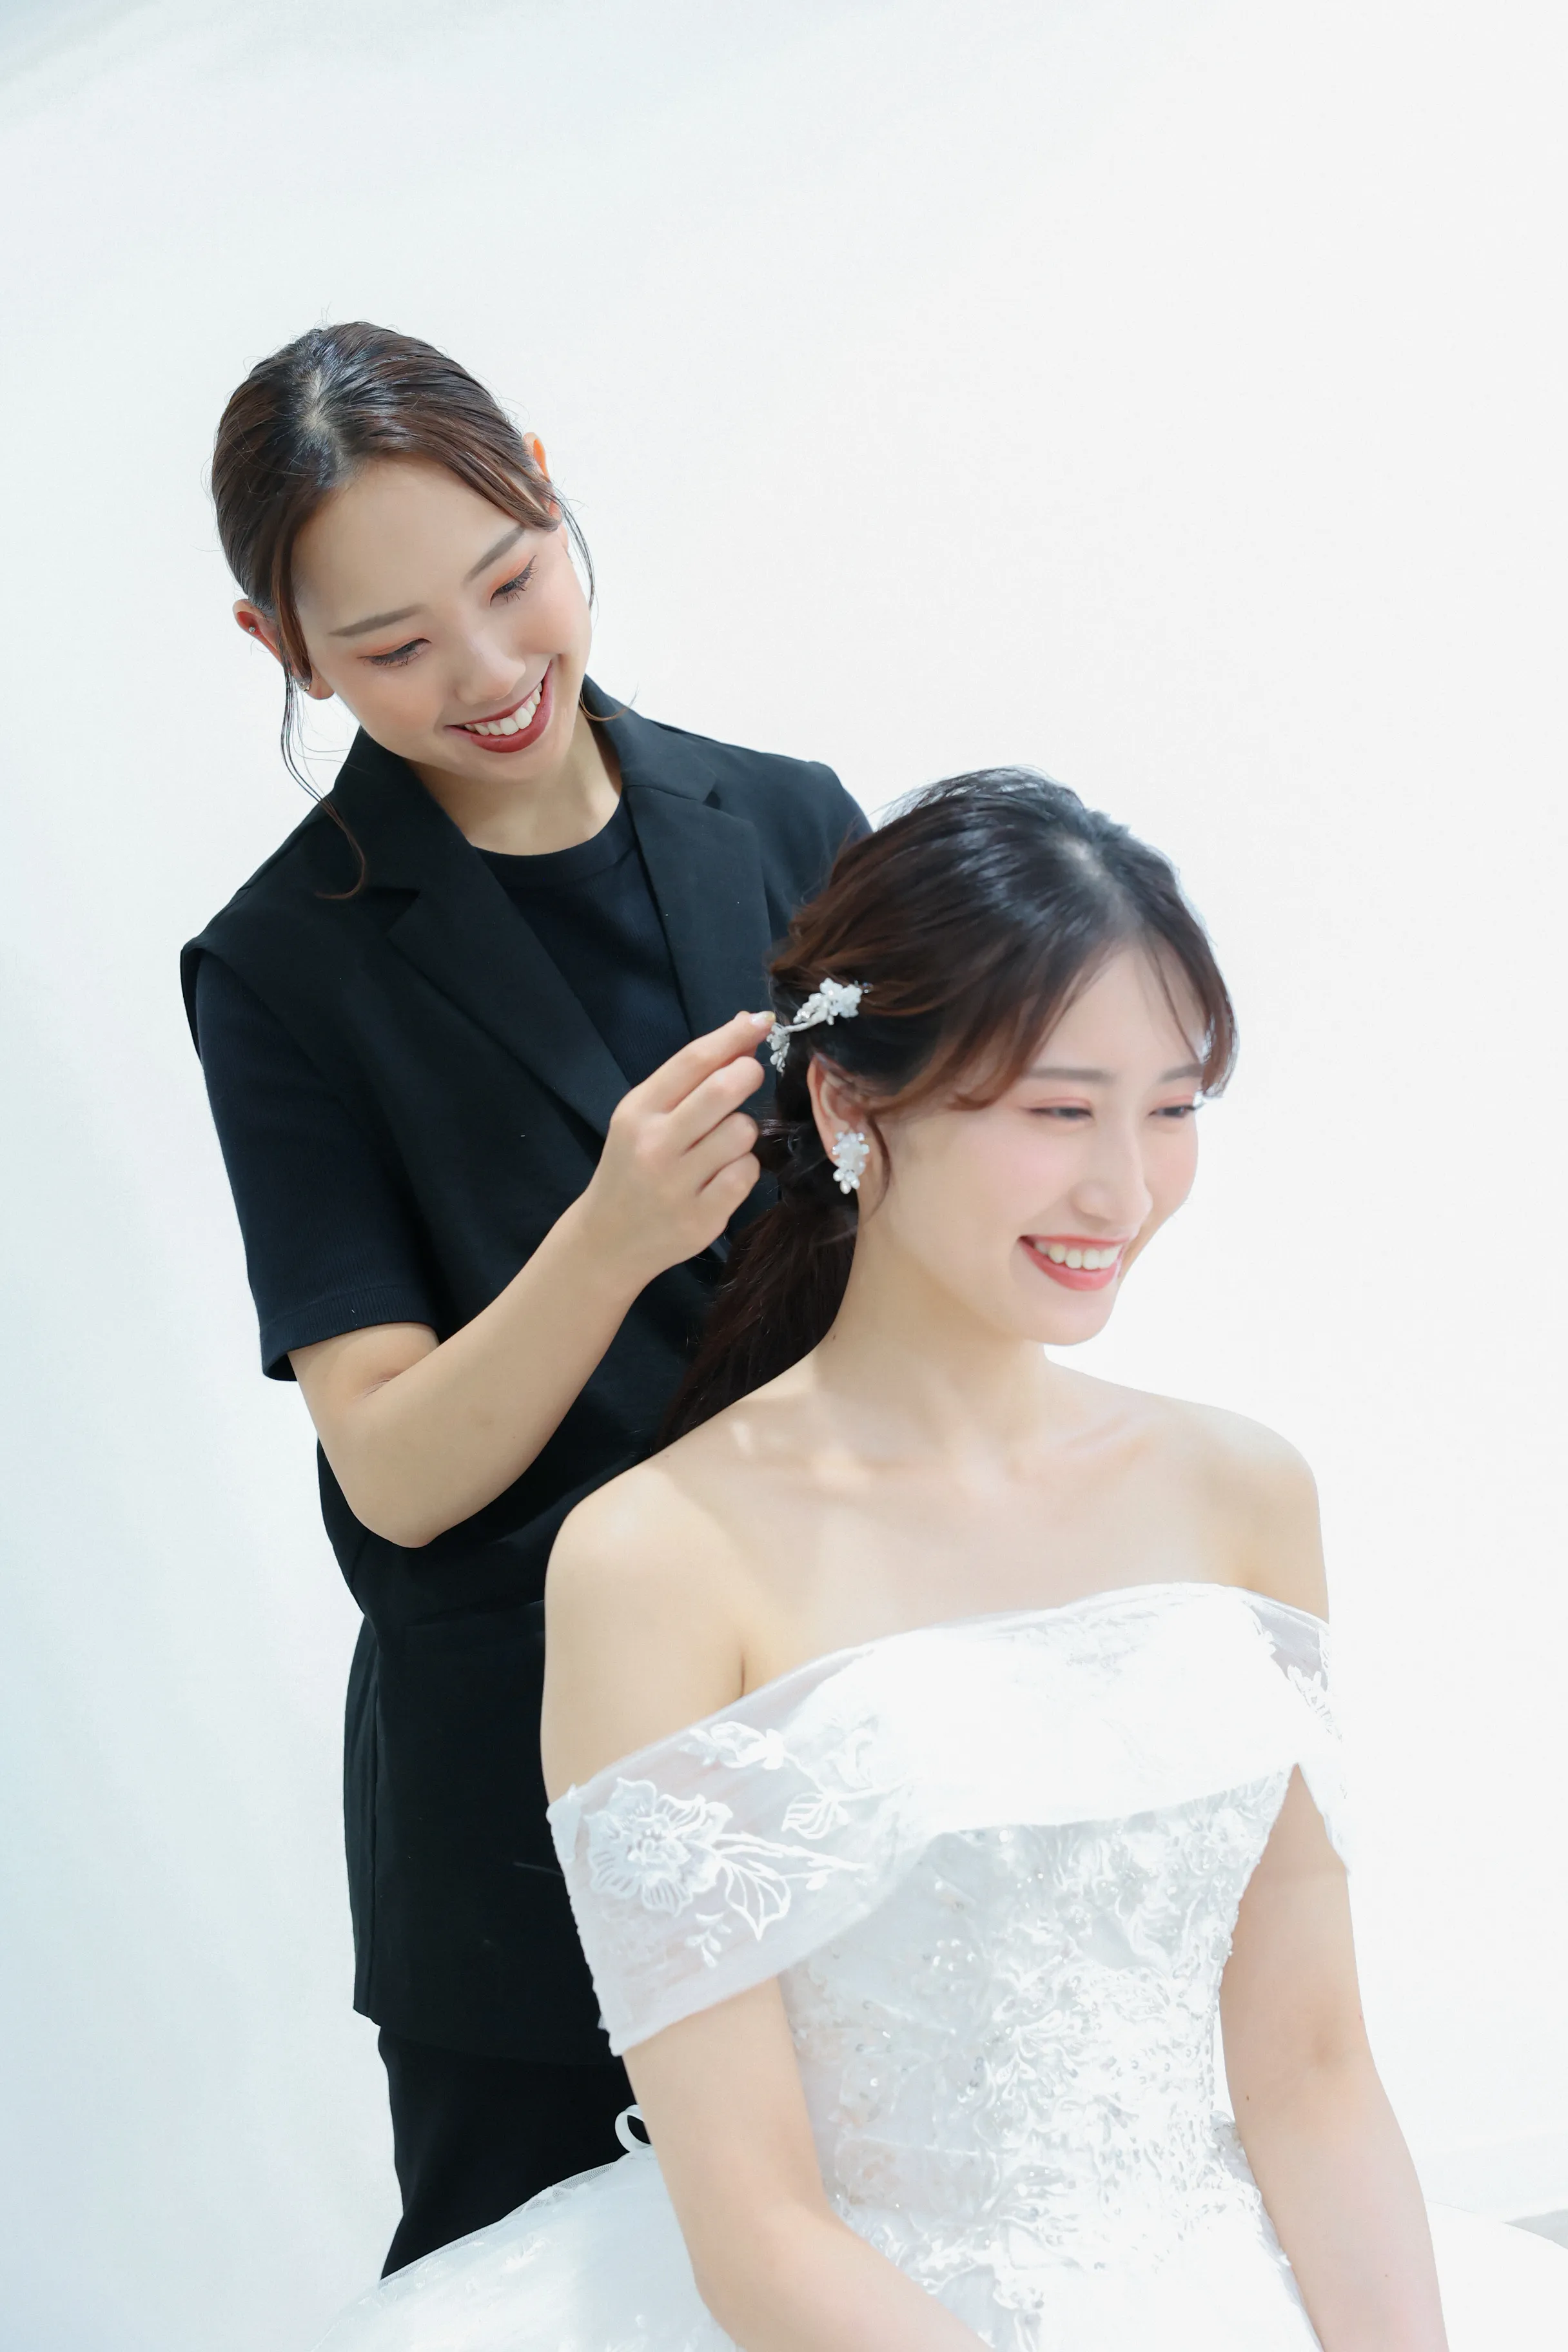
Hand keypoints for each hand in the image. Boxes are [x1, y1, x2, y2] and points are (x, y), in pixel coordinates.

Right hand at [576, 1011, 771, 1291]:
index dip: (734, 1035)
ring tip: (722, 1145)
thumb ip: (691, 1077)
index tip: (761, 1021)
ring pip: (742, 1133)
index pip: (693, 1060)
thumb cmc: (633, 1166)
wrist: (606, 1239)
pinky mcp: (701, 1219)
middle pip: (723, 1090)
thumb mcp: (645, 1116)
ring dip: (743, 1132)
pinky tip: (721, 1178)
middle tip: (749, 1077)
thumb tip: (744, 1028)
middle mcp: (654, 1145)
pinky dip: (744, 1170)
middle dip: (748, 1074)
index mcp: (637, 1111)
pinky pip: (747, 1174)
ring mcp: (677, 1185)